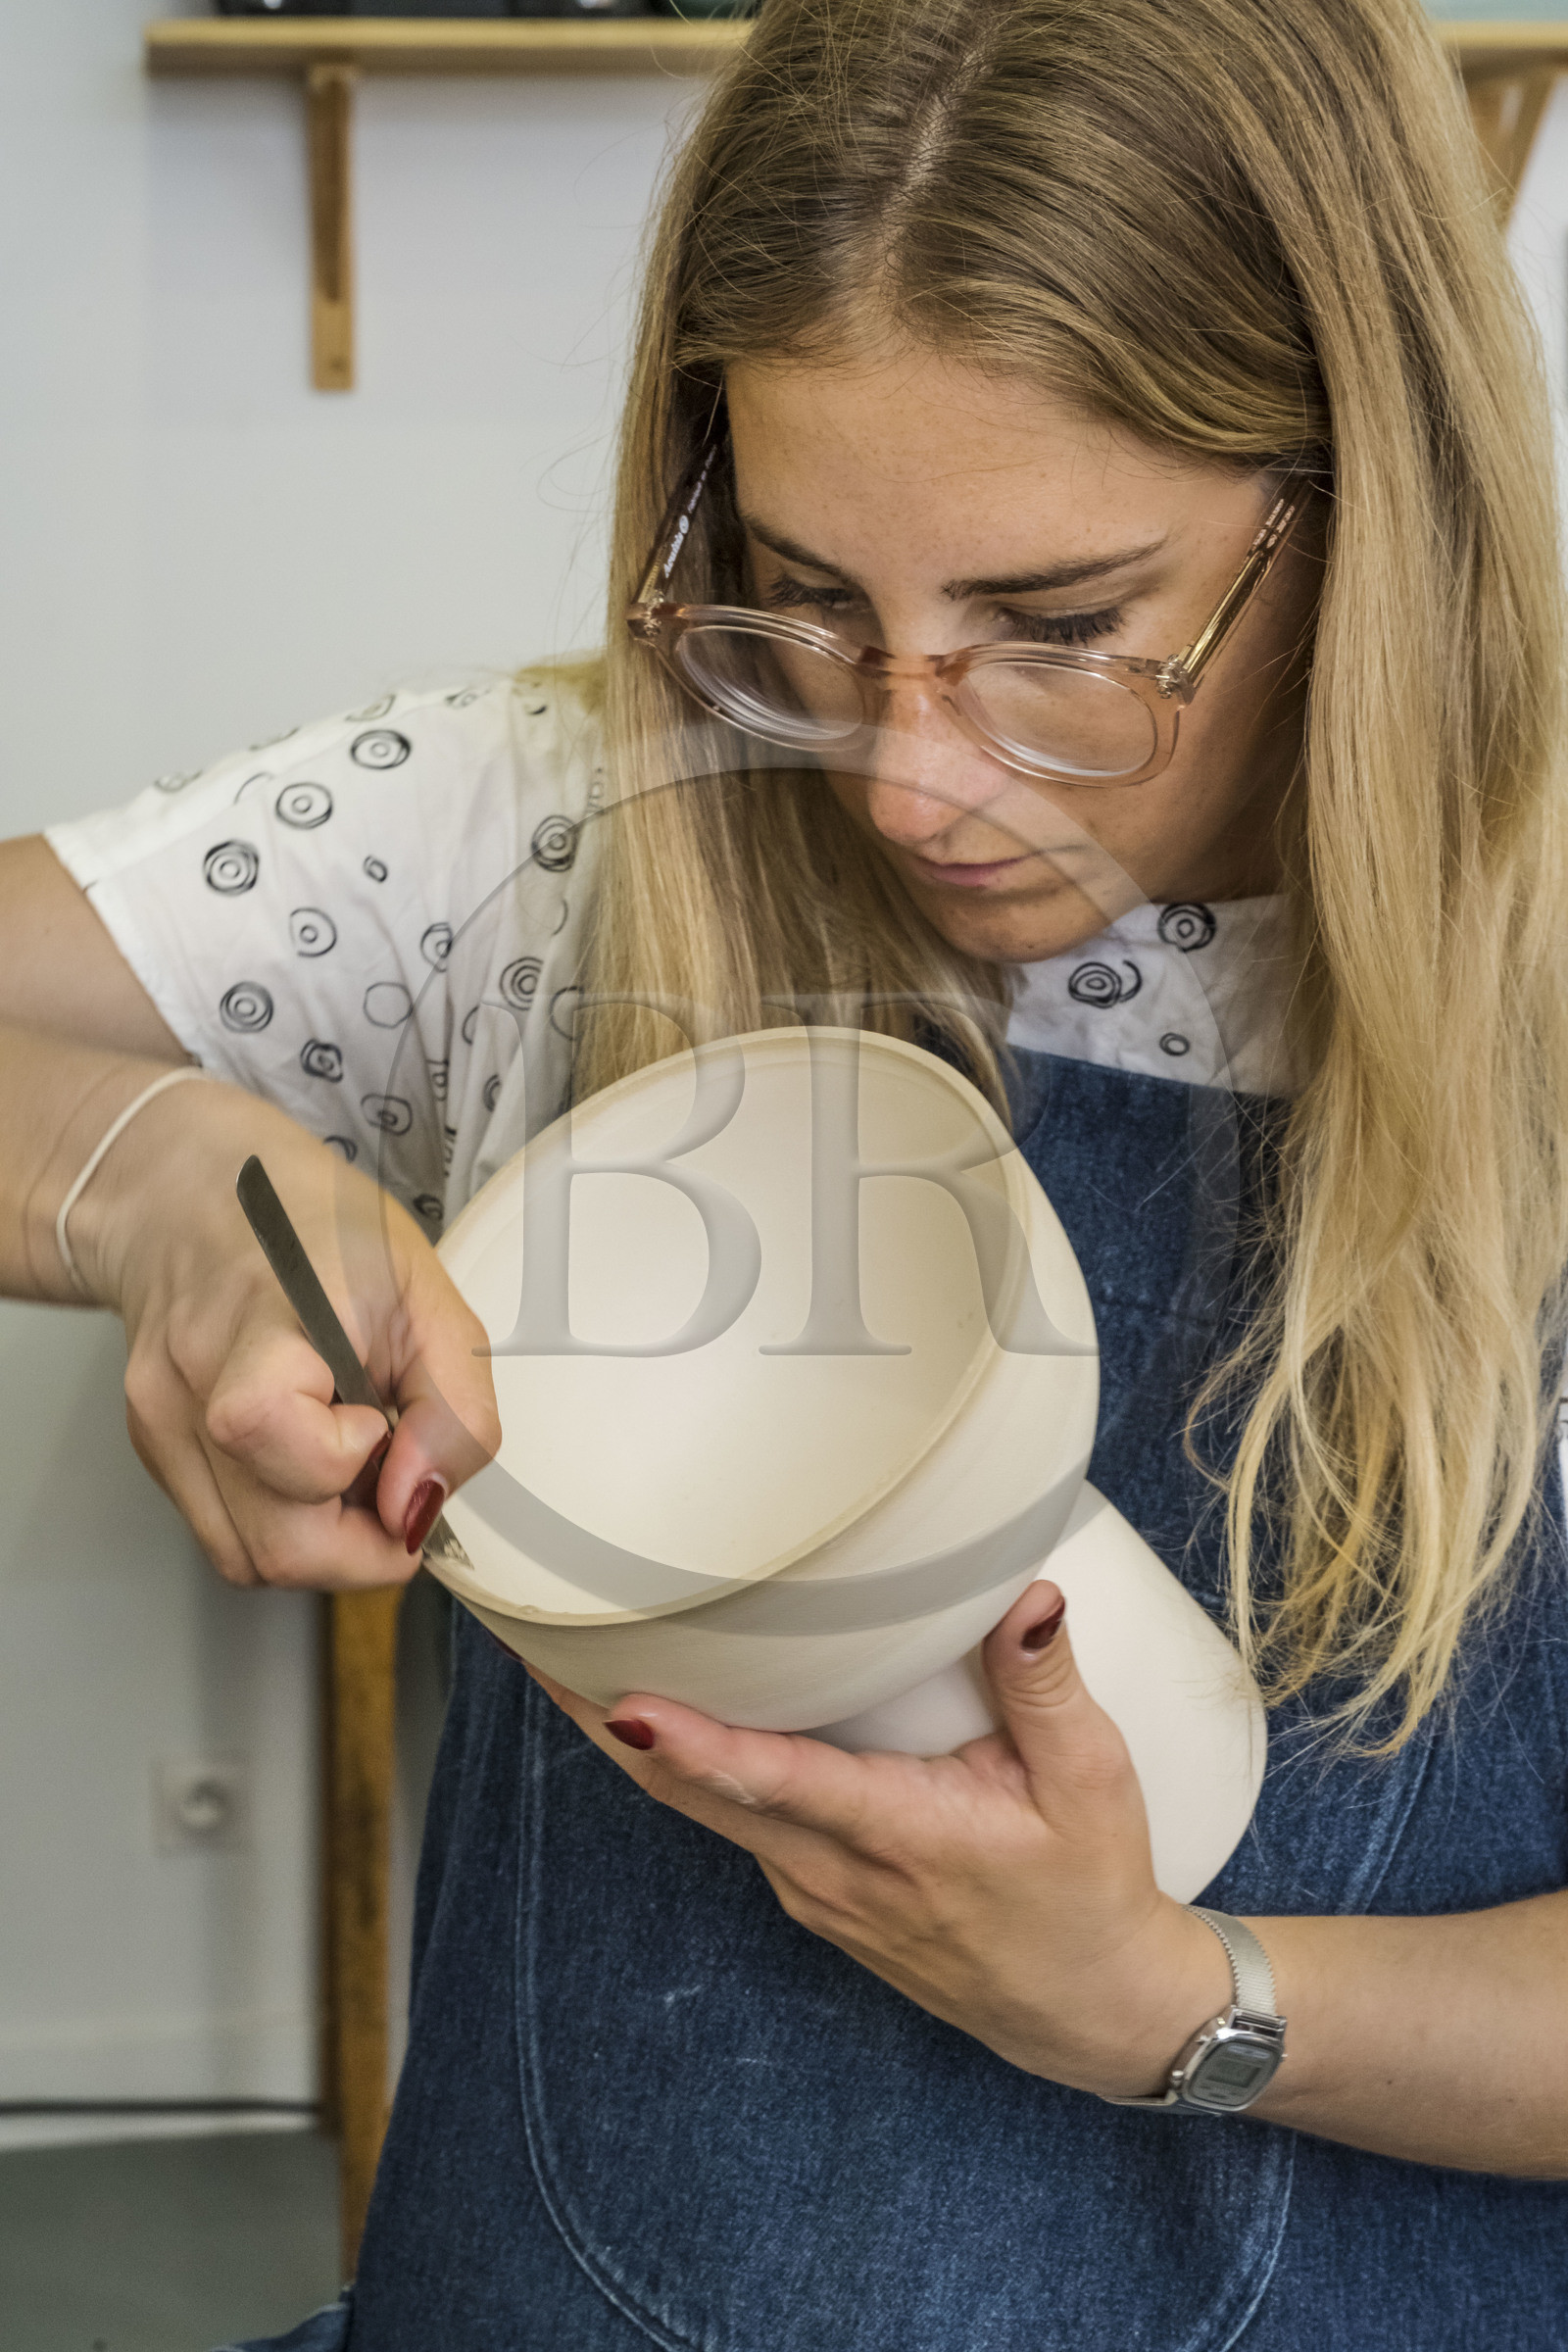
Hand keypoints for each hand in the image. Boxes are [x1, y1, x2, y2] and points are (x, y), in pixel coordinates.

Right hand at [76, 1079, 498, 1590]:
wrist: (192, 1195)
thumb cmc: (314, 1228)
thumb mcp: (426, 1291)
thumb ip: (452, 1404)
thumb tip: (421, 1506)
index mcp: (268, 1315)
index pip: (268, 1425)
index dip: (350, 1457)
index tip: (384, 1423)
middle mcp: (196, 1377)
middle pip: (270, 1544)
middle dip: (359, 1545)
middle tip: (392, 1481)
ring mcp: (162, 1420)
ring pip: (247, 1559)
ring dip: (322, 1543)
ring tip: (350, 1466)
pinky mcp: (151, 1448)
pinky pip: (226, 1535)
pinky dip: (282, 1524)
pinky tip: (306, 1465)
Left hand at [531, 1582, 1231, 2095]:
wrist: (1093, 2011)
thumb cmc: (1090, 1894)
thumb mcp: (1091, 1784)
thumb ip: (1045, 1685)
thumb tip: (1026, 1592)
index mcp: (895, 1838)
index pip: (773, 1785)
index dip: (693, 1744)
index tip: (623, 1700)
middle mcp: (829, 1872)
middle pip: (690, 1793)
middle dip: (606, 1717)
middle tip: (538, 1633)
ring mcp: (809, 1889)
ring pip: (696, 1807)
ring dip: (630, 1738)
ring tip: (568, 1649)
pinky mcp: (811, 1892)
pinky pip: (726, 1821)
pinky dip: (679, 1764)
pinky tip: (657, 1710)